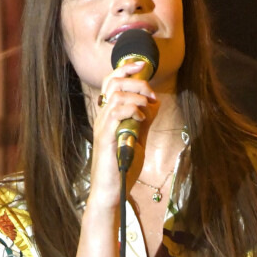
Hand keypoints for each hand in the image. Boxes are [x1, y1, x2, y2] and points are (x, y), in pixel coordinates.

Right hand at [87, 61, 159, 209]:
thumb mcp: (137, 138)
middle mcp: (102, 116)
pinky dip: (133, 110)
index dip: (125, 69)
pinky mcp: (107, 137)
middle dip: (136, 82)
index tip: (141, 64)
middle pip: (113, 82)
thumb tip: (154, 103)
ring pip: (117, 96)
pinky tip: (141, 119)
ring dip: (137, 97)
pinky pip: (117, 113)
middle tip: (151, 94)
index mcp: (108, 114)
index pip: (111, 82)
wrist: (111, 191)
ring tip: (147, 110)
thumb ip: (143, 120)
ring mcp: (103, 126)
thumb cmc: (122, 167)